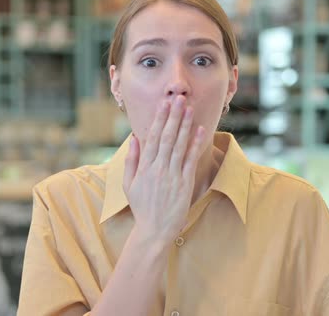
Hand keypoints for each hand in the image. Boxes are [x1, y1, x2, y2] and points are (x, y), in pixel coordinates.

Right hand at [123, 95, 205, 243]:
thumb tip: (134, 138)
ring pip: (179, 145)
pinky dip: (195, 144)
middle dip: (173, 116)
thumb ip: (131, 160)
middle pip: (167, 137)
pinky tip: (200, 131)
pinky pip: (190, 160)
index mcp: (144, 167)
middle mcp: (158, 168)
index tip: (164, 104)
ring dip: (185, 125)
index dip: (159, 119)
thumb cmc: (142, 207)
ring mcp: (172, 175)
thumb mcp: (129, 184)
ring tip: (189, 108)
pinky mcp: (184, 183)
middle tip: (179, 98)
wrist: (154, 230)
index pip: (153, 137)